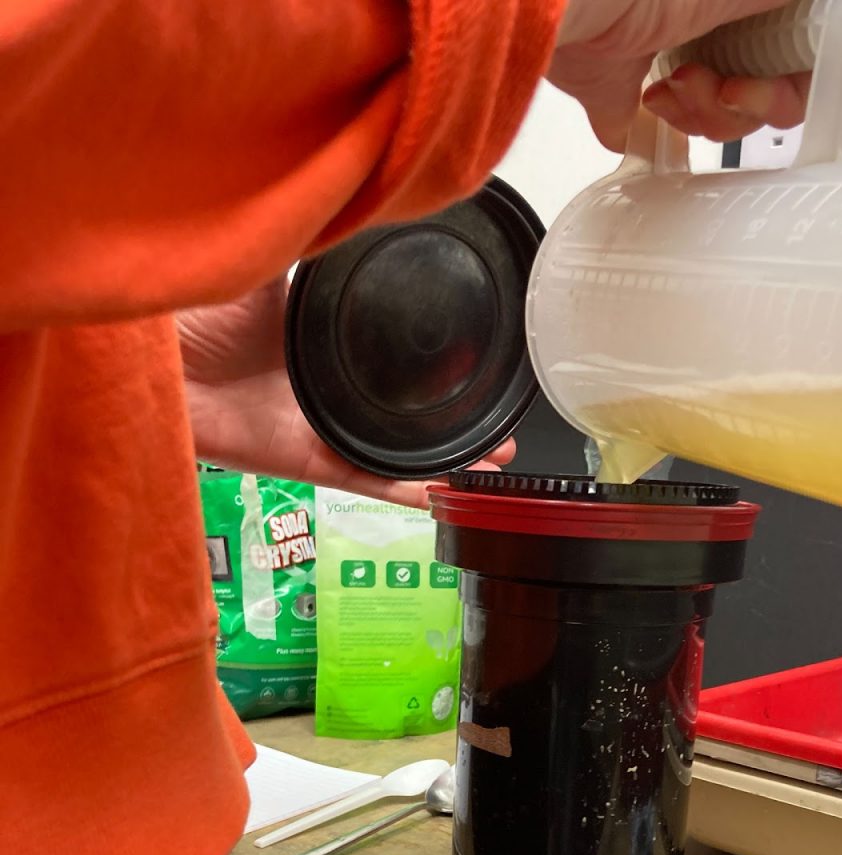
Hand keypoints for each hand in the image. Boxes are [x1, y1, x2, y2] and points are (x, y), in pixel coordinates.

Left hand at [178, 278, 514, 509]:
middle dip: (460, 426)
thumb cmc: (203, 308)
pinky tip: (448, 489)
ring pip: (400, 453)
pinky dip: (407, 488)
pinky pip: (367, 480)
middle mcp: (331, 391)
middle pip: (408, 416)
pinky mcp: (308, 461)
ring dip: (449, 461)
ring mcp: (322, 429)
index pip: (396, 360)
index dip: (442, 368)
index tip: (484, 367)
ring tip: (494, 461)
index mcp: (325, 345)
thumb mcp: (278, 264)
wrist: (159, 359)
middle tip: (503, 429)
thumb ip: (324, 245)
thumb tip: (373, 199)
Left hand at [549, 0, 841, 149]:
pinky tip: (655, 96)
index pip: (832, 7)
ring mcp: (675, 25)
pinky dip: (670, 120)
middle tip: (748, 88)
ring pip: (734, 93)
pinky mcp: (625, 67)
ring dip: (718, 107)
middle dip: (773, 86)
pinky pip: (666, 118)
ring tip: (684, 87)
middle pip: (787, 57)